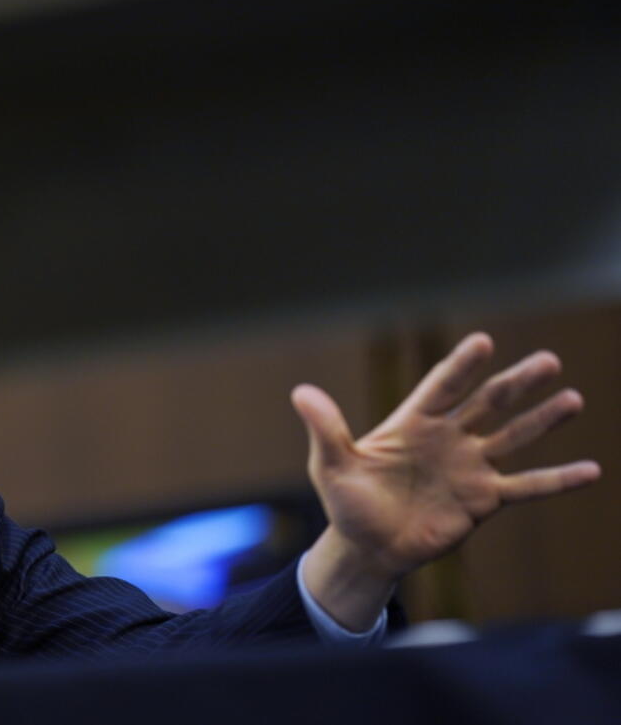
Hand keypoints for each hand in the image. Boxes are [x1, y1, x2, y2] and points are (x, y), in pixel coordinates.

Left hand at [292, 332, 600, 630]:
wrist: (367, 548)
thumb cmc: (347, 503)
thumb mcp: (331, 465)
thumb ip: (325, 429)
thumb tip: (300, 391)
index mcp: (412, 423)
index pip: (442, 387)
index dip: (461, 366)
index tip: (483, 341)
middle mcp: (447, 438)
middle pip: (488, 403)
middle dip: (517, 383)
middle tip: (550, 360)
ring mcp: (469, 468)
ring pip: (512, 438)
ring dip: (542, 420)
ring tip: (574, 398)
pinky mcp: (483, 501)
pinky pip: (525, 487)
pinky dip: (556, 480)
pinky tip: (590, 470)